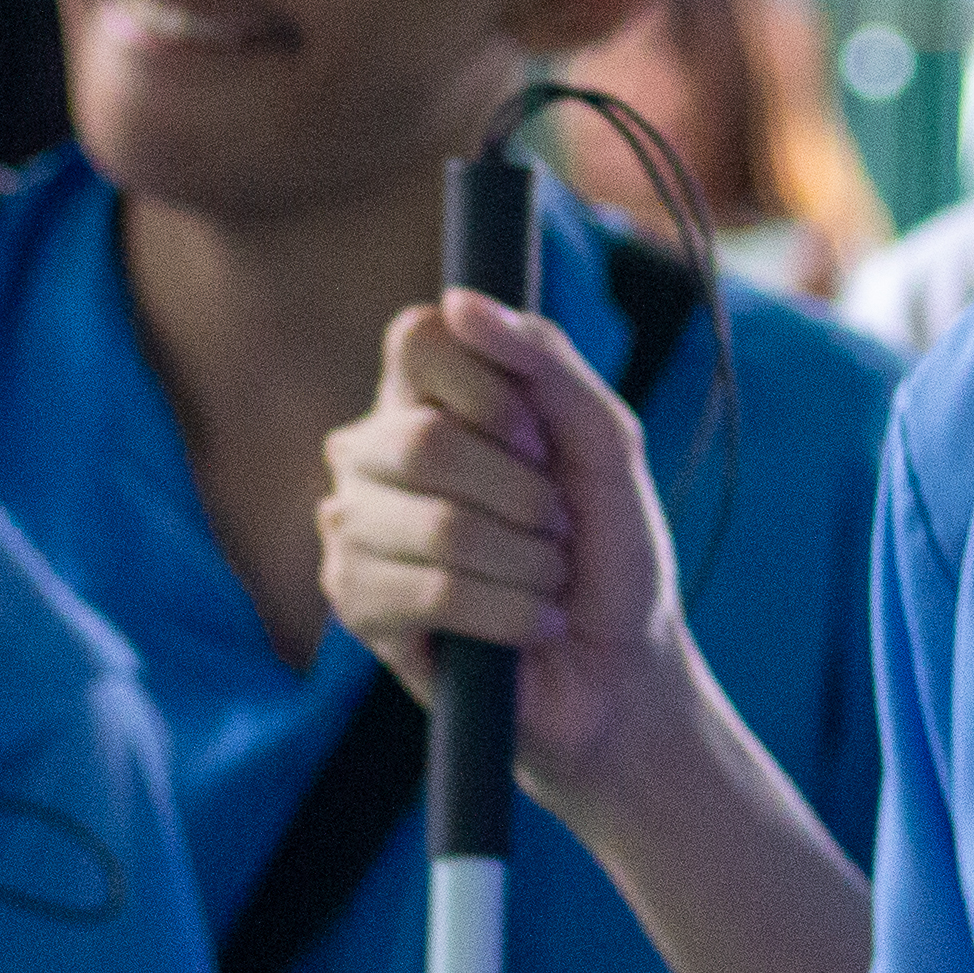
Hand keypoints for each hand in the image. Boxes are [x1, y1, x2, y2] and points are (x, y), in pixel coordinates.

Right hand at [317, 297, 709, 821]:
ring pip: (437, 524)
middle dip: (526, 495)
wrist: (619, 671)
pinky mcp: (357, 607)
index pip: (418, 339)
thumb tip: (458, 301)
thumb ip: (547, 363)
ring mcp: (354, 529)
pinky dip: (507, 613)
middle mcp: (372, 454)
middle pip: (425, 439)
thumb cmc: (609, 553)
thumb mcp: (606, 443)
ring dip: (527, 563)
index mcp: (426, 399)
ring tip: (545, 584)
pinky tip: (526, 628)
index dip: (491, 388)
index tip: (543, 442)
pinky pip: (430, 593)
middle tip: (558, 530)